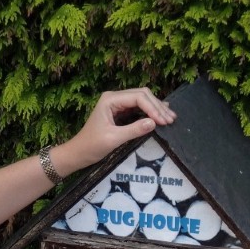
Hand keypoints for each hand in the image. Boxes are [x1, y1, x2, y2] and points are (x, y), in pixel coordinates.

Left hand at [56, 87, 176, 174]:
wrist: (78, 153)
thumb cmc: (91, 146)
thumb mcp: (113, 139)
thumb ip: (133, 130)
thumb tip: (154, 123)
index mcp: (110, 100)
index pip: (138, 97)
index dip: (153, 108)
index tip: (164, 121)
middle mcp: (114, 97)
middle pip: (142, 95)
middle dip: (157, 106)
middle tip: (171, 119)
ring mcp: (117, 103)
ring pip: (142, 100)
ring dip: (156, 108)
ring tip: (170, 118)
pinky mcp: (119, 112)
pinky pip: (138, 108)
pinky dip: (150, 112)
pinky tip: (161, 115)